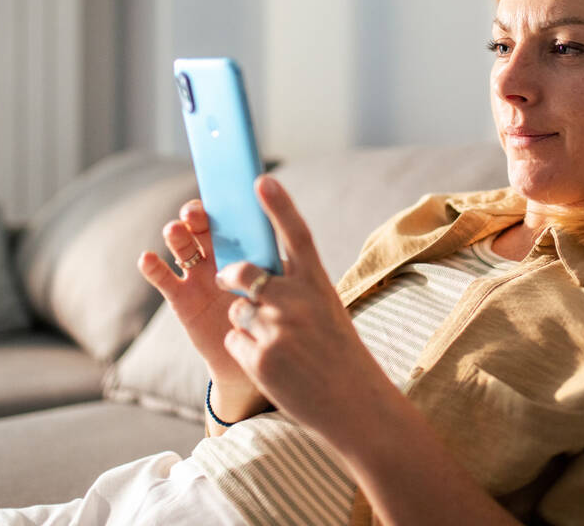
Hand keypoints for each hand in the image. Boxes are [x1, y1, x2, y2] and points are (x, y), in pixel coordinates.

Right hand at [137, 200, 262, 414]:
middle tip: (193, 215)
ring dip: (175, 235)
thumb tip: (276, 235)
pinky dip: (152, 267)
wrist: (261, 351)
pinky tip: (148, 259)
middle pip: (199, 225)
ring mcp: (196, 274)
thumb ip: (271, 260)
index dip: (220, 203)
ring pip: (181, 246)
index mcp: (241, 244)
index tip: (219, 195)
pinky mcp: (181, 297)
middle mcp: (215, 254)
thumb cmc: (273, 311)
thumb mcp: (278, 282)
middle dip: (194, 215)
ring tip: (175, 232)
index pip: (227, 215)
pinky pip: (164, 279)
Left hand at [215, 175, 392, 436]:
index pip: (296, 235)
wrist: (355, 404)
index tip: (260, 180)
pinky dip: (245, 349)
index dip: (278, 205)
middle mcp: (297, 301)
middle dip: (230, 274)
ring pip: (236, 309)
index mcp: (318, 284)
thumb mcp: (326, 309)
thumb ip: (295, 287)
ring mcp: (277, 329)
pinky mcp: (260, 358)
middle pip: (244, 271)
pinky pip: (234, 339)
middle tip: (228, 278)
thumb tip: (253, 270)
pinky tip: (272, 363)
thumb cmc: (338, 352)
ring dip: (246, 322)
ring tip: (277, 343)